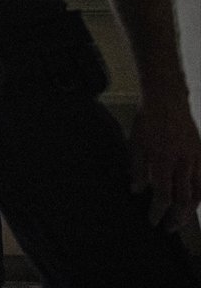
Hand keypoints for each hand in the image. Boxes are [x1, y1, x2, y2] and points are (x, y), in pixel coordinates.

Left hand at [128, 98, 200, 230]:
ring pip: (199, 193)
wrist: (167, 99)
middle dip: (177, 218)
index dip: (158, 211)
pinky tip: (195, 202)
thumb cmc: (148, 120)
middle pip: (184, 199)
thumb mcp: (135, 143)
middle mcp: (182, 162)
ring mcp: (195, 158)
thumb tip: (137, 190)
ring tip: (183, 220)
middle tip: (169, 228)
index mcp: (163, 160)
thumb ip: (137, 168)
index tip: (153, 221)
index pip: (163, 194)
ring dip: (191, 211)